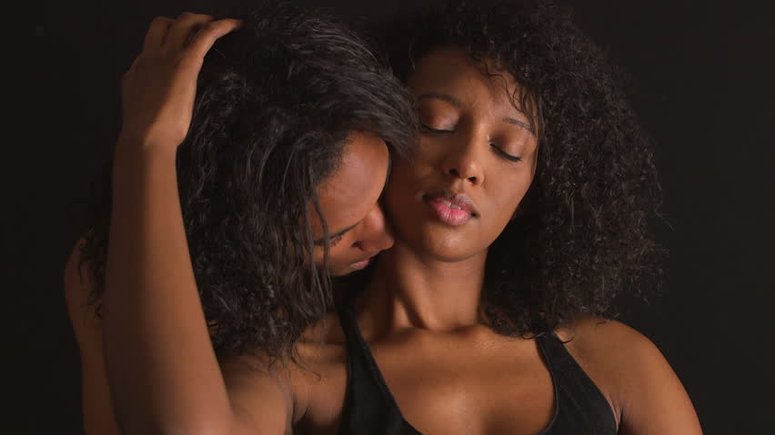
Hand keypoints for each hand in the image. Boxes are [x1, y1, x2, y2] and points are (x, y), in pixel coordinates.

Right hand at [117, 13, 240, 151]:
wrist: (147, 136)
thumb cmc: (147, 132)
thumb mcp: (142, 108)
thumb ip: (149, 96)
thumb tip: (158, 99)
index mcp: (139, 69)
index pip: (152, 47)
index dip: (166, 44)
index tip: (179, 49)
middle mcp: (151, 56)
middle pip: (163, 25)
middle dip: (180, 23)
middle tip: (199, 28)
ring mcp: (167, 56)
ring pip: (184, 22)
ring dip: (201, 20)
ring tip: (216, 24)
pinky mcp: (186, 61)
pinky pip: (206, 34)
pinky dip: (222, 26)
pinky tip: (235, 25)